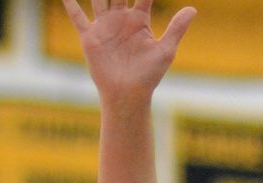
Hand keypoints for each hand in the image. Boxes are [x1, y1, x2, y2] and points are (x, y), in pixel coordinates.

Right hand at [61, 0, 195, 104]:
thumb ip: (176, 28)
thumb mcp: (166, 50)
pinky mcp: (90, 36)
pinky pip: (77, 16)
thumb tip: (193, 9)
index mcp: (139, 20)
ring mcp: (104, 26)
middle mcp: (121, 19)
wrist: (128, 94)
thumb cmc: (149, 75)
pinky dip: (69, 3)